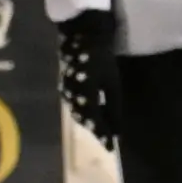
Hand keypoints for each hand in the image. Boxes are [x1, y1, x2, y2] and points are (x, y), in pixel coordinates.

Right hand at [56, 10, 119, 148]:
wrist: (82, 35)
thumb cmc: (102, 57)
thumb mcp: (112, 83)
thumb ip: (113, 106)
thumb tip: (117, 128)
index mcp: (84, 96)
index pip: (94, 122)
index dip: (103, 135)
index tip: (112, 147)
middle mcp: (71, 96)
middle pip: (84, 119)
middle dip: (96, 130)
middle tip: (108, 140)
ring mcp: (65, 90)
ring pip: (77, 113)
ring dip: (89, 122)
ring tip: (102, 129)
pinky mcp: (64, 84)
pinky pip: (74, 104)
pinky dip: (84, 112)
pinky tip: (93, 113)